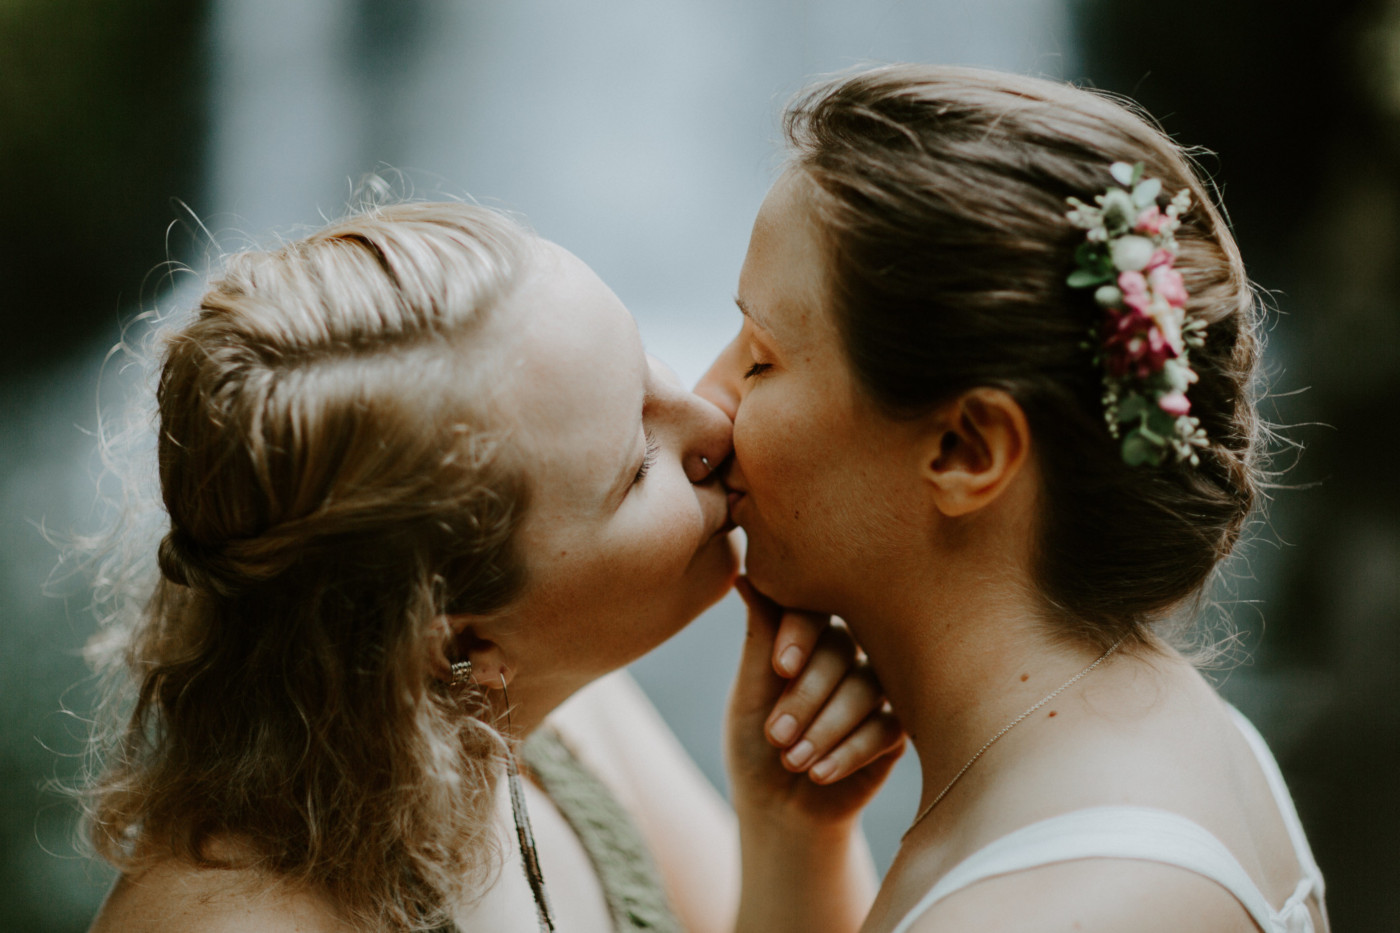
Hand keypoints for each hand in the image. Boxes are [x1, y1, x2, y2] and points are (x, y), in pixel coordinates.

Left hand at [725, 577, 903, 828]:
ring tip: (794, 760)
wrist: (779, 809)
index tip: (779, 668)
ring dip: (827, 727)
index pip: (812, 611)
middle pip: (840, 651)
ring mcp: (877, 687)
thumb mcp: (749, 693)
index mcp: (809, 632)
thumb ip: (759, 637)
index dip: (799, 634)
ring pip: (867, 688)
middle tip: (776, 735)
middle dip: (805, 696)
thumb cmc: (756, 743)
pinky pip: (889, 727)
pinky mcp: (898, 727)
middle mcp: (849, 651)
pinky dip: (851, 751)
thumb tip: (745, 575)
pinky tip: (821, 774)